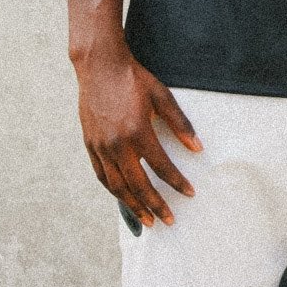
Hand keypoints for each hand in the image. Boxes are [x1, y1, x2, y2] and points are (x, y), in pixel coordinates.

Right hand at [75, 45, 199, 226]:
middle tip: (168, 220)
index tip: (189, 193)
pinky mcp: (90, 145)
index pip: (161, 166)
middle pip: (138, 184)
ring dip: (133, 205)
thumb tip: (197, 147)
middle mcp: (117, 144)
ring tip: (147, 220)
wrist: (99, 67)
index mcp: (137, 131)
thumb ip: (180, 123)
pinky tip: (124, 198)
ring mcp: (101, 146)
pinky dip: (114, 191)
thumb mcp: (162, 96)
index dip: (176, 182)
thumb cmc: (133, 79)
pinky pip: (102, 176)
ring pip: (117, 186)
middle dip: (155, 204)